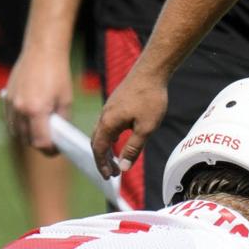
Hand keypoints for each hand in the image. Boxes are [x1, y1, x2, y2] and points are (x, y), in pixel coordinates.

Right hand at [3, 46, 74, 151]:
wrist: (42, 52)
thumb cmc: (58, 74)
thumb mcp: (66, 100)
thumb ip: (62, 122)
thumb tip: (60, 138)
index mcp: (36, 110)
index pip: (40, 142)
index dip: (50, 149)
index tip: (57, 149)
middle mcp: (20, 109)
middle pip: (27, 139)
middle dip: (39, 143)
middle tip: (52, 141)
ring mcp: (10, 103)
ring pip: (17, 132)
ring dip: (28, 135)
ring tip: (41, 130)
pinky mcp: (6, 98)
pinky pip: (10, 120)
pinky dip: (19, 125)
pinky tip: (30, 120)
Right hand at [90, 62, 167, 177]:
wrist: (152, 71)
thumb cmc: (150, 98)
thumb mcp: (145, 128)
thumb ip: (133, 148)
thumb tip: (124, 167)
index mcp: (108, 123)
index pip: (98, 149)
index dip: (102, 164)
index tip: (109, 177)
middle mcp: (104, 115)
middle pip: (97, 142)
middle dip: (103, 159)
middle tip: (113, 173)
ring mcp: (109, 108)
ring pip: (101, 132)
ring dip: (106, 148)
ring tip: (117, 160)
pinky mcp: (116, 103)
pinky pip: (107, 124)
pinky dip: (110, 137)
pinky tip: (121, 140)